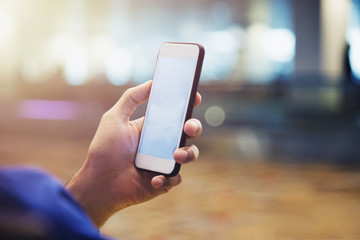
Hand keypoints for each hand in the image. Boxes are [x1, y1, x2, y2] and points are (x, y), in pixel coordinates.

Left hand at [66, 81, 201, 226]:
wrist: (99, 183)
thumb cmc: (105, 150)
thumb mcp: (114, 118)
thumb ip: (131, 98)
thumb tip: (152, 82)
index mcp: (153, 128)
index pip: (175, 114)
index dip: (188, 105)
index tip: (195, 97)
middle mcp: (162, 143)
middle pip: (188, 132)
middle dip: (194, 127)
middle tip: (189, 128)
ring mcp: (164, 162)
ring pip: (190, 154)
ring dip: (188, 153)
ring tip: (176, 156)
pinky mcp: (164, 181)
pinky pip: (176, 178)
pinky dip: (169, 178)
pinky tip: (154, 179)